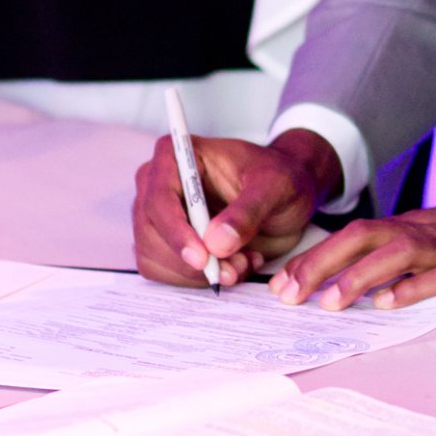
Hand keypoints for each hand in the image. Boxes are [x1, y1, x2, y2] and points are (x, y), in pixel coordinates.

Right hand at [132, 129, 337, 287]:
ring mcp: (159, 215)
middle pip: (150, 232)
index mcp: (177, 155)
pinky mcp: (165, 242)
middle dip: (190, 261)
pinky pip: (165, 272)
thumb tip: (216, 243)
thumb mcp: (276, 186)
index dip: (176, 232)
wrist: (285, 196)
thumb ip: (247, 211)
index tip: (202, 258)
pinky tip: (232, 266)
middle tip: (234, 267)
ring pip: (154, 257)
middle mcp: (158, 184)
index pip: (159, 198)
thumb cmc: (279, 178)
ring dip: (197, 275)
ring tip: (241, 263)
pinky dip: (197, 280)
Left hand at [272, 188, 435, 325]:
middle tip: (285, 295)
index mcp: (432, 226)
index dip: (320, 258)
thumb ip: (434, 260)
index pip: (363, 235)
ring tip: (326, 304)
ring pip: (398, 250)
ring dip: (357, 277)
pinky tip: (392, 307)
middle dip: (320, 264)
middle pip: (366, 235)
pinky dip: (416, 289)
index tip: (286, 283)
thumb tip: (399, 287)